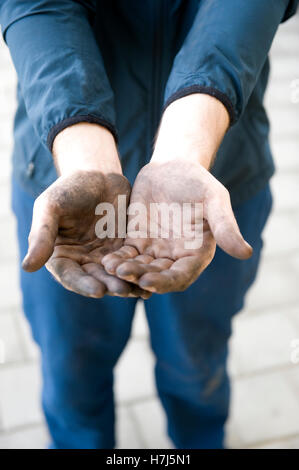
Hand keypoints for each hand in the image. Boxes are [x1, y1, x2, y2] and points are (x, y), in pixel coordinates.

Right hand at [22, 170, 149, 297]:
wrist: (97, 173)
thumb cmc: (68, 188)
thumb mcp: (51, 207)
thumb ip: (41, 235)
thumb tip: (27, 267)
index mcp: (60, 256)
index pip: (70, 276)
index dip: (83, 285)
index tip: (98, 291)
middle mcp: (82, 261)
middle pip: (95, 279)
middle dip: (109, 286)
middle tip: (123, 291)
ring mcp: (103, 257)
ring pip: (115, 275)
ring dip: (127, 283)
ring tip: (141, 289)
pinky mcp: (124, 250)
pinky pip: (132, 263)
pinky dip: (141, 271)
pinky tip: (154, 276)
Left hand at [102, 159, 251, 293]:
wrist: (173, 166)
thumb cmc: (198, 181)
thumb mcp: (214, 200)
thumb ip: (226, 226)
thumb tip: (246, 253)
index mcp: (196, 253)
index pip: (181, 276)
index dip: (165, 282)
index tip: (148, 282)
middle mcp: (175, 257)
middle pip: (157, 276)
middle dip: (140, 277)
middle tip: (123, 273)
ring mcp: (155, 250)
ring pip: (139, 268)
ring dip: (126, 271)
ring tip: (110, 267)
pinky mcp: (137, 241)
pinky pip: (126, 254)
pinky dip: (117, 259)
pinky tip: (105, 260)